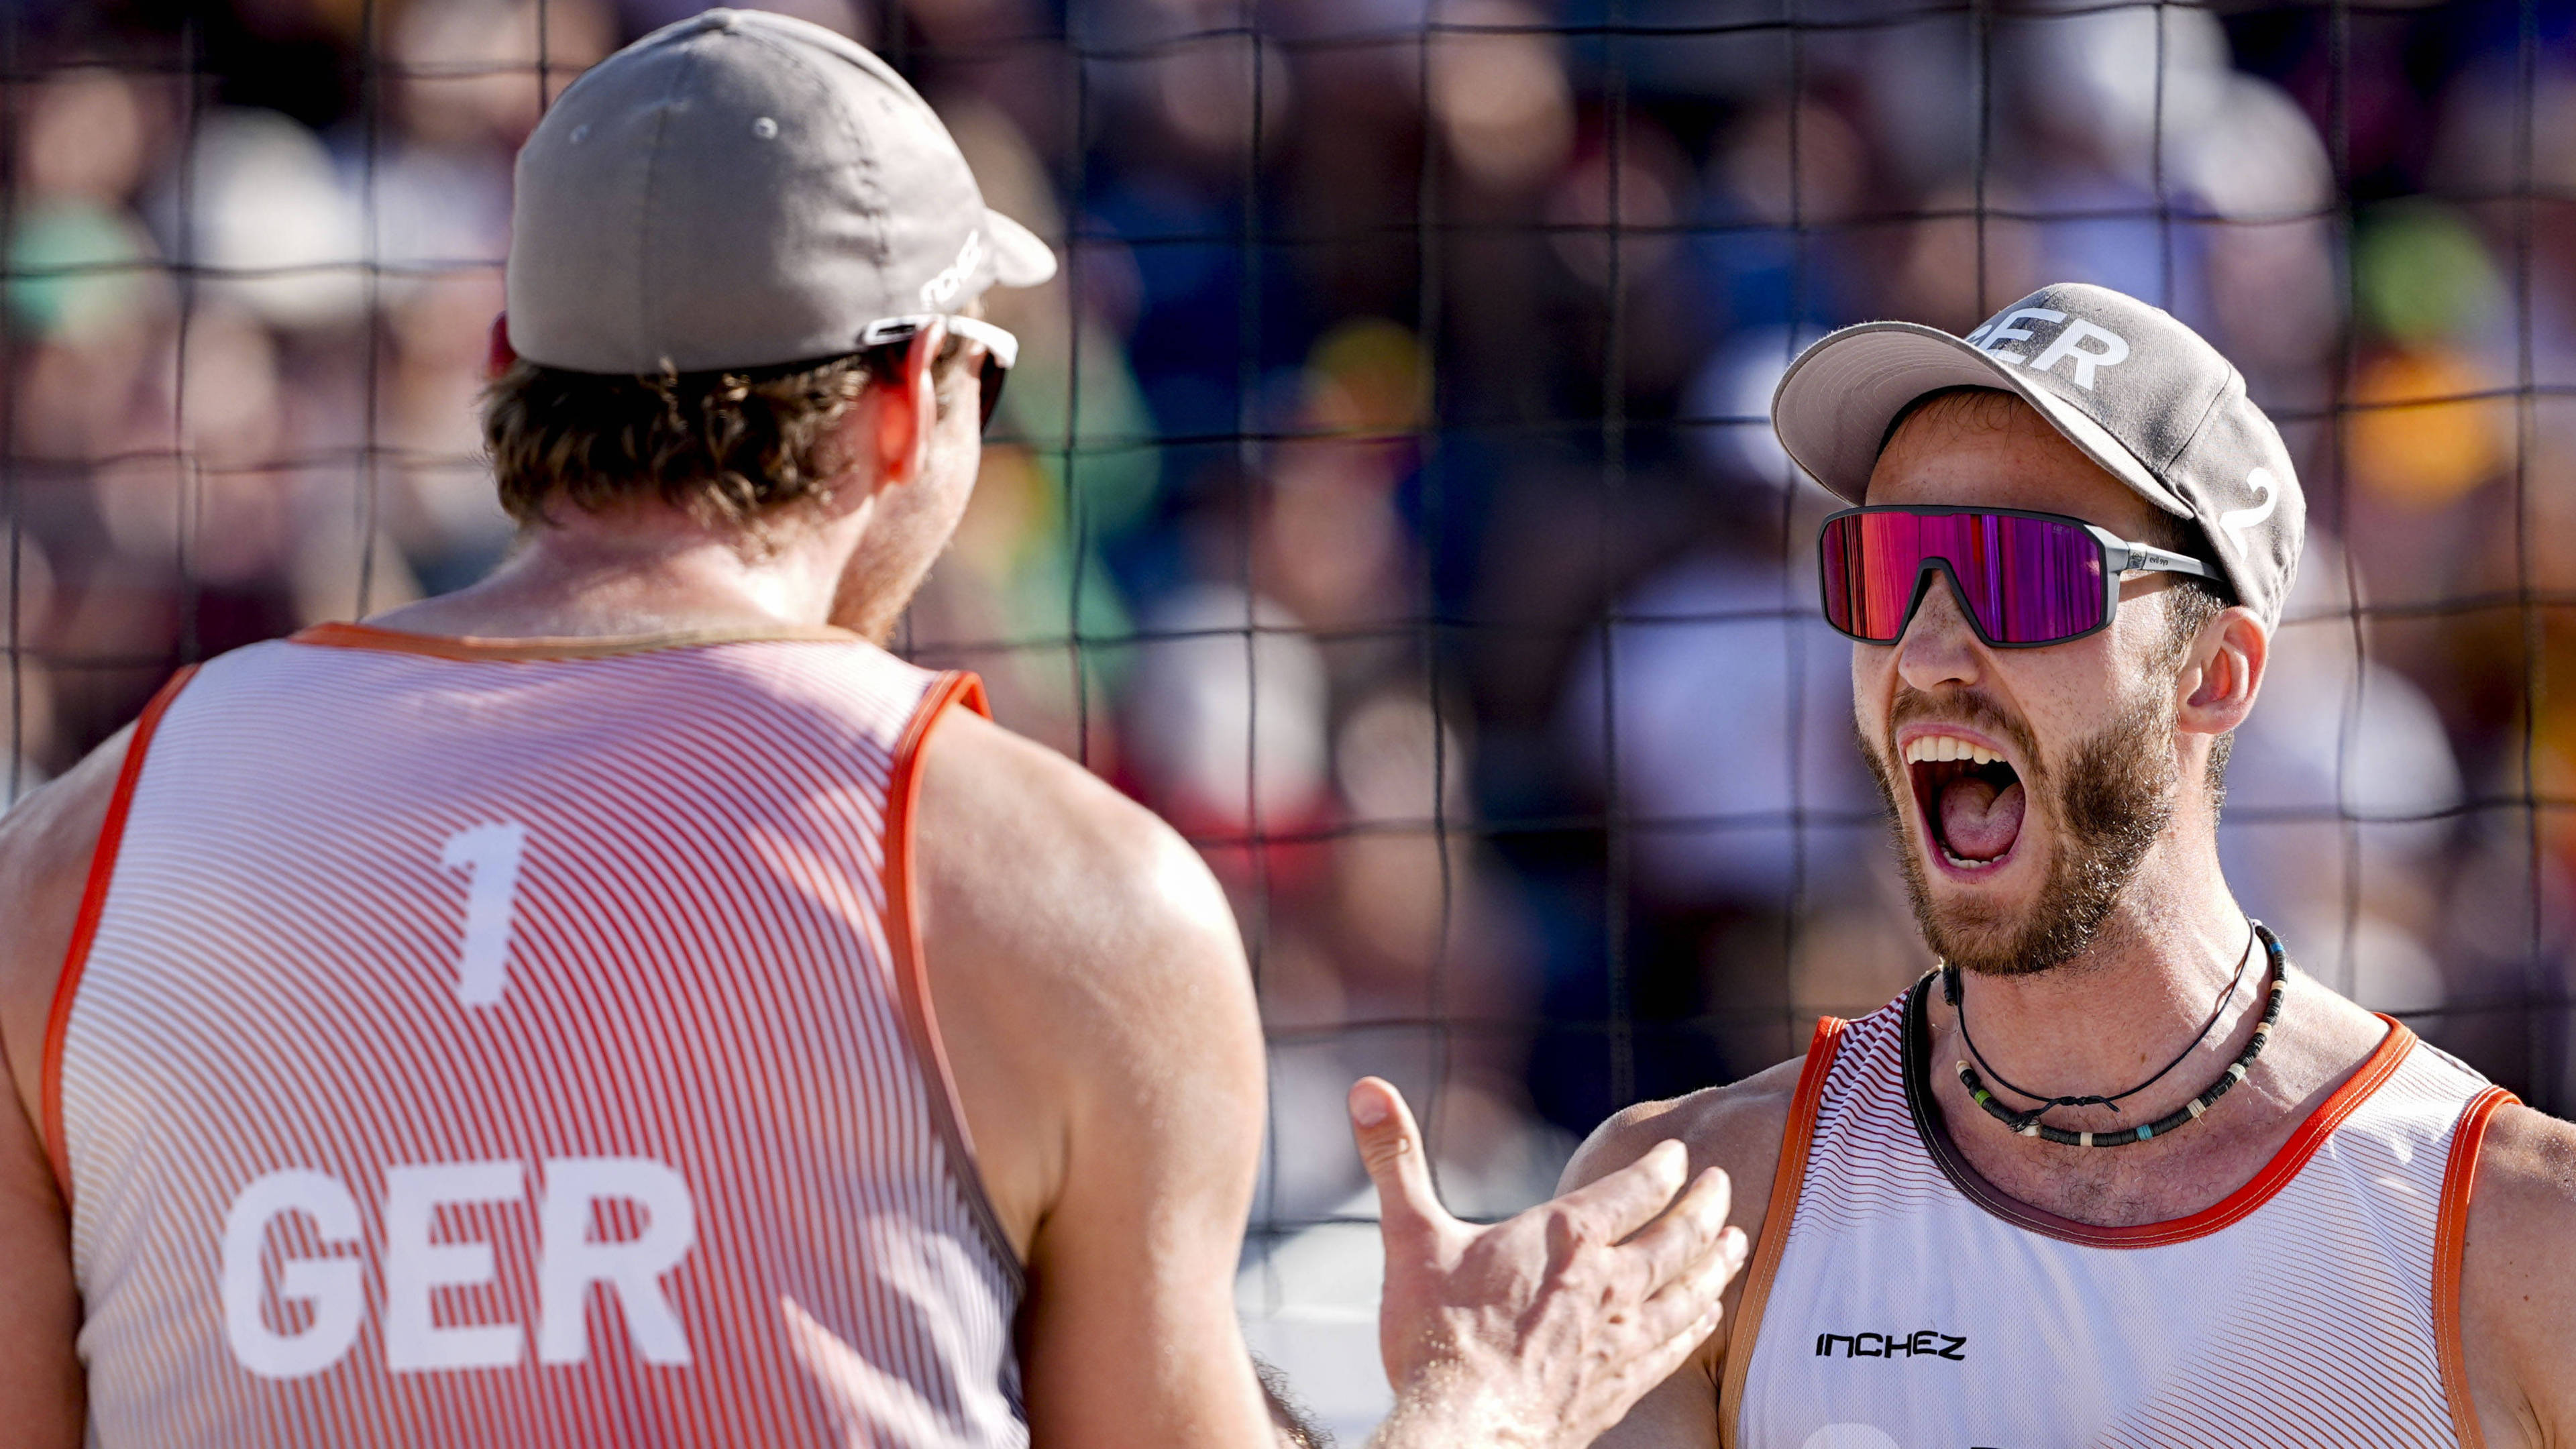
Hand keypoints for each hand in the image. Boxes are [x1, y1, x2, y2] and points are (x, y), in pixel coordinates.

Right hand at [1350, 1078, 1745, 1448]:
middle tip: (1724, 1183)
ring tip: (1737, 1242)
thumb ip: (1394, 1158)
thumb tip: (1366, 1087)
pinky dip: (1698, 1324)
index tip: (1679, 1152)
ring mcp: (1620, 1339)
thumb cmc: (1436, 1337)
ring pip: (1690, 1290)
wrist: (1463, 1433)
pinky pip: (1676, 1346)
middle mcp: (1607, 1283)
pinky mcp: (1621, 1387)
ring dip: (1718, 1261)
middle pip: (1678, 1235)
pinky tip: (1706, 1316)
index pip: (1633, 1189)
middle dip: (1705, 1205)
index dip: (1661, 1166)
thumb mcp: (1408, 1236)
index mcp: (1564, 1238)